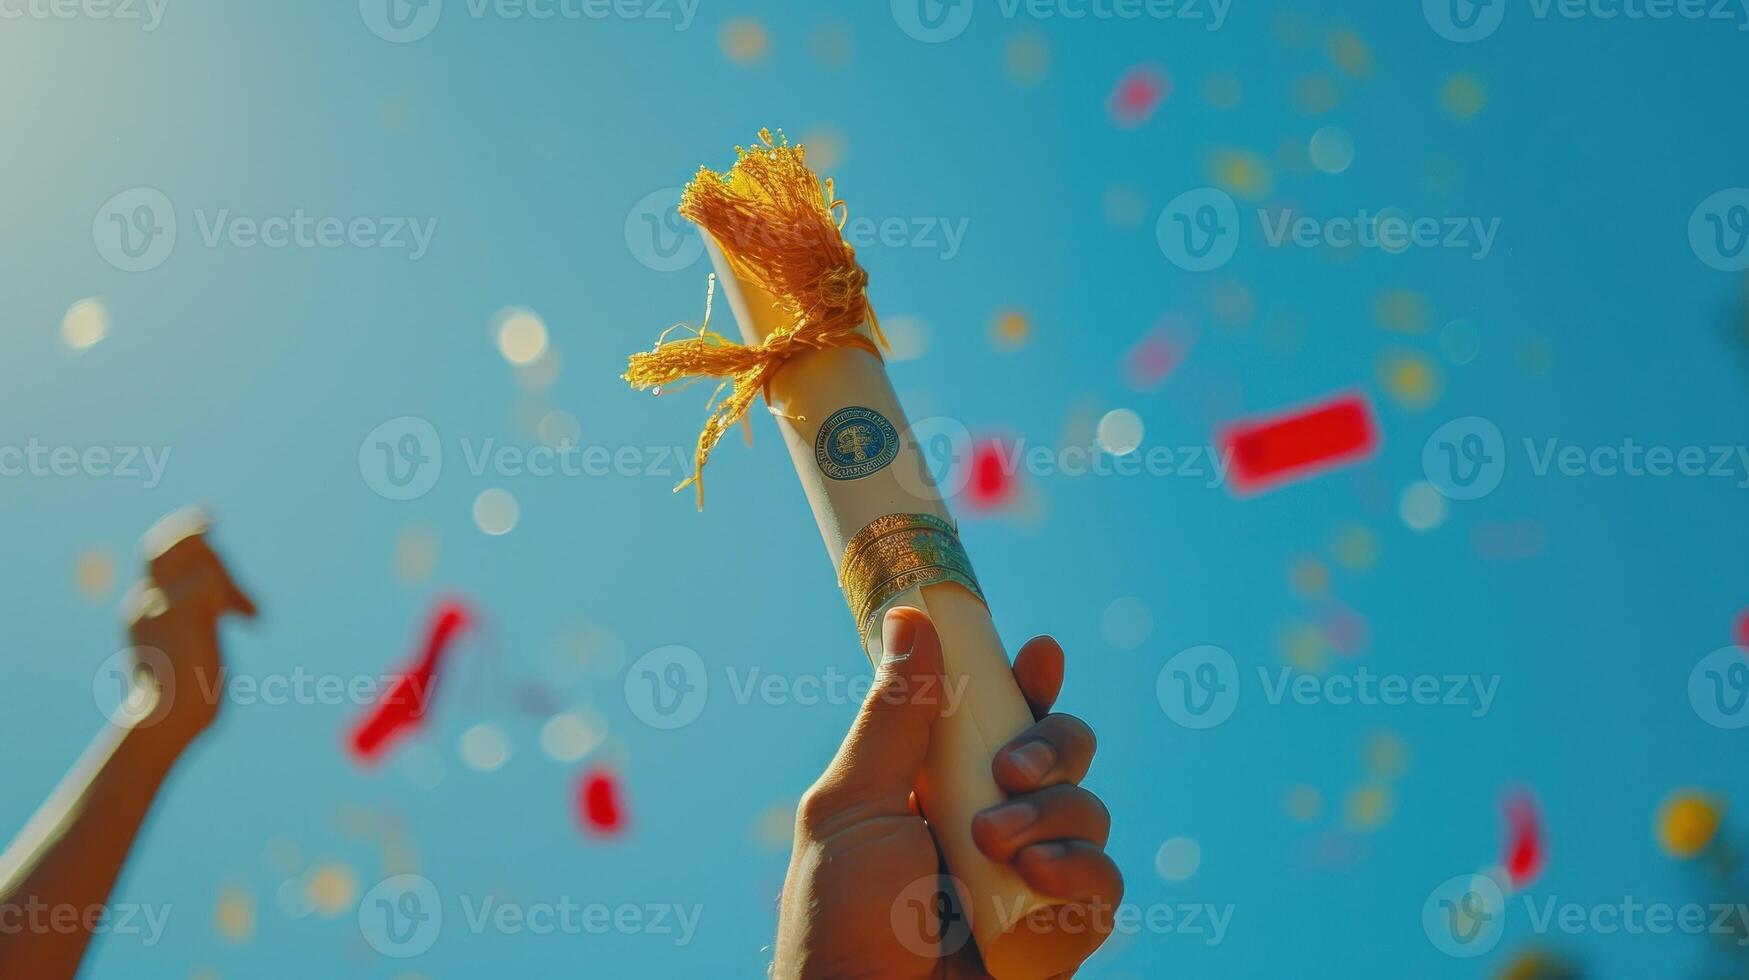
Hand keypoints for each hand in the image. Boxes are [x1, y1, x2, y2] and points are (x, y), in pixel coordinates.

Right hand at [117, 509, 256, 749]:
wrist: (165, 724)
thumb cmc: (180, 700)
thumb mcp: (186, 650)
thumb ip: (195, 621)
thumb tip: (222, 607)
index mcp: (142, 611)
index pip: (156, 559)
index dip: (177, 538)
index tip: (202, 524)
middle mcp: (145, 604)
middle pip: (164, 548)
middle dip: (188, 530)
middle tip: (210, 516)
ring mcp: (161, 607)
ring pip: (196, 562)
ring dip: (230, 580)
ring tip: (247, 612)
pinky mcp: (184, 616)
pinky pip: (211, 582)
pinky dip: (238, 595)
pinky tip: (252, 619)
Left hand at [772, 607, 1119, 978]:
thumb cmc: (837, 922)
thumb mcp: (851, 807)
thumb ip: (892, 717)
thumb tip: (910, 620)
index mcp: (938, 790)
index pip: (998, 721)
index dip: (1027, 684)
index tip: (1039, 656)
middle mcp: (992, 827)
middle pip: (1062, 754)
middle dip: (1051, 745)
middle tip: (1010, 770)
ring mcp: (1029, 882)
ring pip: (1088, 812)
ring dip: (1053, 814)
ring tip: (996, 845)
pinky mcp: (1059, 935)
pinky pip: (1104, 885)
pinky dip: (1080, 872)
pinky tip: (1037, 880)